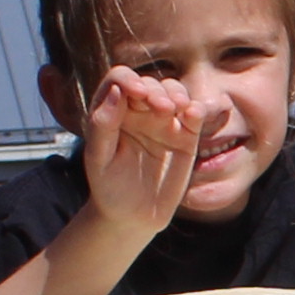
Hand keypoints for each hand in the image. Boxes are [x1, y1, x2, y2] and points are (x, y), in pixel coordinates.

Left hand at [75, 69, 203, 234]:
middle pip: (150, 83)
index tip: (135, 93)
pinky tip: (192, 115)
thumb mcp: (98, 158)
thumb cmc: (108, 186)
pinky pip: (194, 114)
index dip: (128, 79)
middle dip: (155, 90)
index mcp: (113, 110)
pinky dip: (197, 109)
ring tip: (174, 109)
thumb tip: (116, 92)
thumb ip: (102, 125)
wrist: (131, 215)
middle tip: (159, 108)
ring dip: (176, 94)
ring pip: (174, 91)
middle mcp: (139, 110)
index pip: (120, 79)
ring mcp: (164, 121)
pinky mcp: (186, 136)